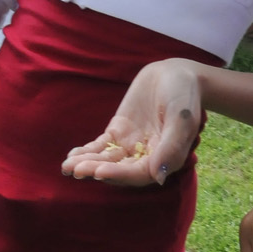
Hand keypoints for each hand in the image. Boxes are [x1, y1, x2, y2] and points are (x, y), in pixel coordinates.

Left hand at [62, 58, 202, 186]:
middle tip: (77, 170)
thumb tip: (159, 177)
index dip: (119, 175)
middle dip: (97, 170)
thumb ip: (172, 147)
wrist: (176, 73)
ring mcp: (131, 144)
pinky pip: (101, 146)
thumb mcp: (183, 119)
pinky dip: (87, 151)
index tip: (99, 172)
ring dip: (88, 164)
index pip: (139, 174)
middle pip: (119, 169)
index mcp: (164, 157)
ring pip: (107, 159)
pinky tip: (72, 156)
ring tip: (67, 167)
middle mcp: (146, 156)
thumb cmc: (185, 95)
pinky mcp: (118, 132)